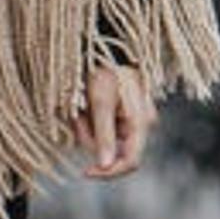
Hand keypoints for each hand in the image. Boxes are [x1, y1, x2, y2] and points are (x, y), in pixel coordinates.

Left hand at [71, 63, 157, 179]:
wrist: (105, 46)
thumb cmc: (103, 69)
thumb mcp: (99, 101)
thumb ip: (103, 134)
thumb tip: (103, 166)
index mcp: (141, 122)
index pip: (130, 162)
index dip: (108, 172)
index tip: (84, 171)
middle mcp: (142, 123)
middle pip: (114, 150)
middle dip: (92, 140)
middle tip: (77, 117)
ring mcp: (134, 119)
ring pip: (106, 140)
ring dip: (88, 129)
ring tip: (80, 105)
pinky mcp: (124, 114)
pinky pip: (105, 128)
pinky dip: (90, 122)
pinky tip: (85, 105)